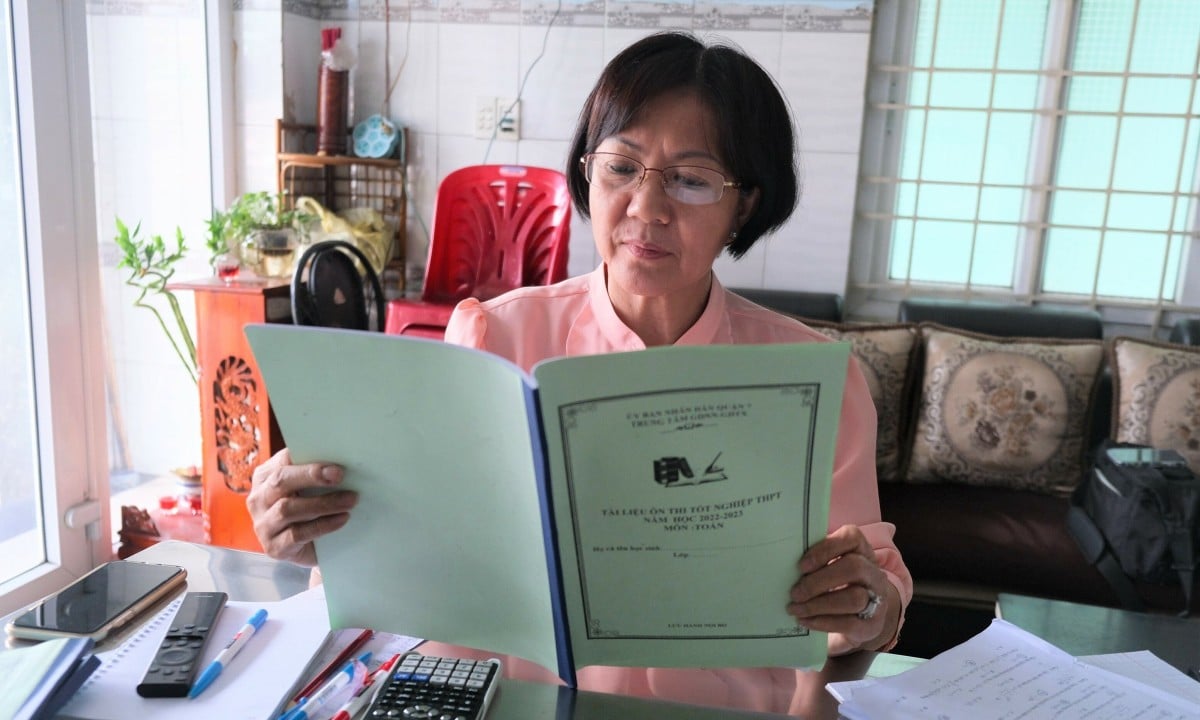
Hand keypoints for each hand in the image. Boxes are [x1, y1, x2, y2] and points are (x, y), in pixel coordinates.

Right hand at [246, 448, 356, 565]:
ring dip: (322, 503)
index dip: (306, 459)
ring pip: (287, 509)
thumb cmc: (309, 511)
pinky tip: (341, 519)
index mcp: (264, 477)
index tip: (332, 460)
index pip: (282, 461)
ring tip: (349, 500)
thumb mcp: (308, 489)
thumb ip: (315, 474)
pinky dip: (323, 525)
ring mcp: (263, 524)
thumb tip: (337, 462)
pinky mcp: (274, 547)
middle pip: (280, 481)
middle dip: (311, 476)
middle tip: (339, 475)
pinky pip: (297, 534)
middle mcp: (258, 499)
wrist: (309, 549)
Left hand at [787, 524, 895, 651]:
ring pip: (853, 598)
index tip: (801, 566)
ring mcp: (877, 600)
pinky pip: (849, 623)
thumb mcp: (831, 567)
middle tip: (794, 593)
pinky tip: (805, 621)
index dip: (826, 549)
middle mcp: (874, 573)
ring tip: (795, 609)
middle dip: (818, 581)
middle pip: (853, 568)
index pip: (852, 537)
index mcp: (862, 551)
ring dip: (818, 605)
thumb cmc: (838, 585)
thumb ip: (816, 560)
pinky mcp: (871, 626)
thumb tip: (784, 561)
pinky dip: (822, 622)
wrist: (862, 618)